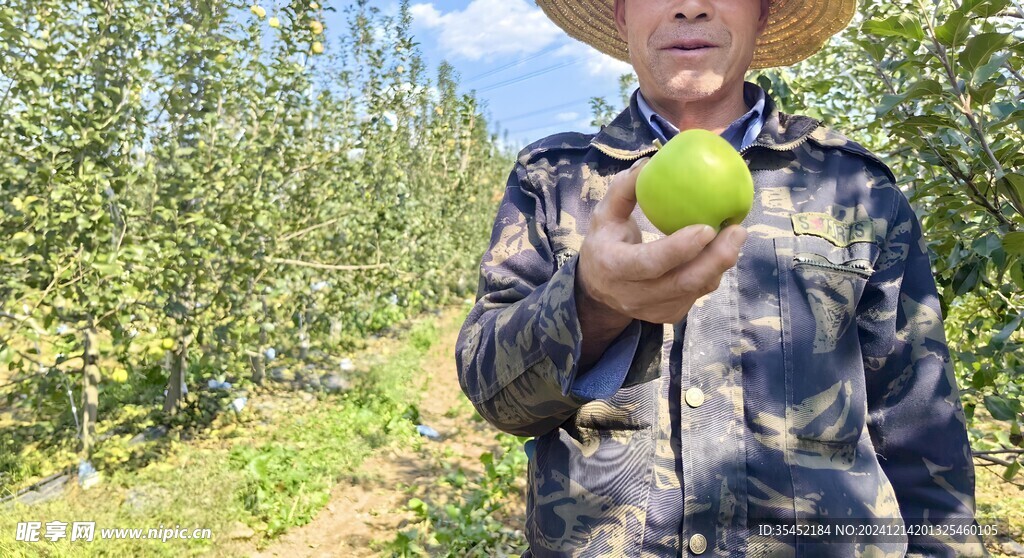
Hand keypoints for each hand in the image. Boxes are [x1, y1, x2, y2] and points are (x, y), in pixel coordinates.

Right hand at [576, 157, 747, 324]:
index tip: (707, 228)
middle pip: (682, 282)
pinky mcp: (668, 315)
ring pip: (695, 290)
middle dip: (716, 258)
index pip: (650, 263)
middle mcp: (633, 295)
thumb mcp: (603, 214)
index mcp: (613, 267)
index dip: (679, 249)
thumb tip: (651, 162)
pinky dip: (712, 272)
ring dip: (720, 264)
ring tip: (735, 235)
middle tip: (738, 230)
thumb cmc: (604, 242)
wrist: (597, 288)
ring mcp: (653, 310)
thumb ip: (623, 190)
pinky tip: (721, 251)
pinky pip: (697, 294)